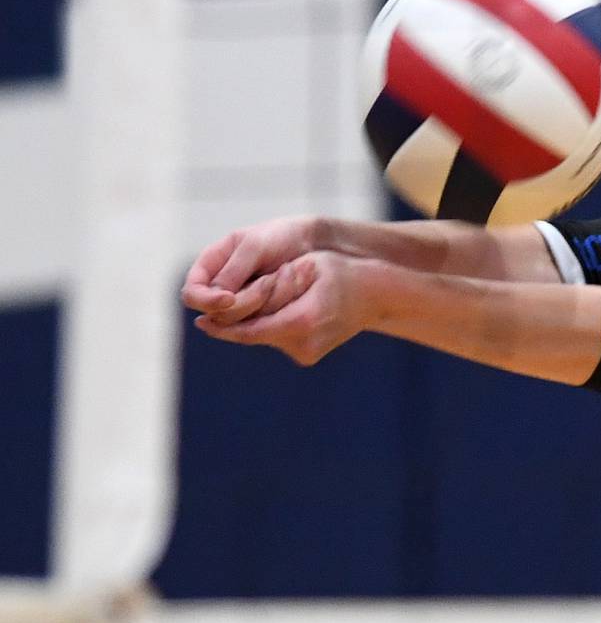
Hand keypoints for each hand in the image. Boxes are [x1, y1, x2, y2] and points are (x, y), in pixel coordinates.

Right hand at [182, 216, 325, 326]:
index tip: (229, 298)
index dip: (206, 301)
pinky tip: (289, 293)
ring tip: (281, 280)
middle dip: (240, 305)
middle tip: (269, 283)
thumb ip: (234, 270)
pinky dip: (272, 311)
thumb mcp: (254, 247)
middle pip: (215, 314)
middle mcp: (221, 287)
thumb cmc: (279, 237)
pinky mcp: (261, 311)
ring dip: (260, 305)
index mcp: (209, 266)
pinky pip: (259, 322)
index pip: (192, 294)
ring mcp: (241, 301)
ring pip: (239, 322)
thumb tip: (217, 297)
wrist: (309, 243)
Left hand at [192, 251, 375, 365]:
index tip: (200, 320)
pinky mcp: (309, 354)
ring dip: (251, 322)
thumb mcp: (304, 268)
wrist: (377, 294)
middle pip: (254, 335)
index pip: (249, 330)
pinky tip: (266, 312)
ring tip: (242, 305)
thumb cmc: (341, 272)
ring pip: (264, 337)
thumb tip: (233, 301)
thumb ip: (269, 286)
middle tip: (208, 313)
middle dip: (233, 323)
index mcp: (303, 322)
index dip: (222, 327)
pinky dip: (268, 325)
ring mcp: (308, 352)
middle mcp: (304, 344)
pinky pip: (277, 339)